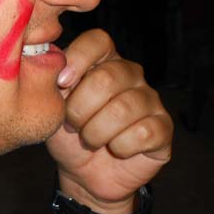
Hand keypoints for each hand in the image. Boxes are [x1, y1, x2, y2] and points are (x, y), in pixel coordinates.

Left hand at [46, 29, 172, 212]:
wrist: (82, 172)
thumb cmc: (66, 132)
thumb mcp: (52, 104)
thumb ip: (51, 78)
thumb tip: (50, 57)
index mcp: (102, 60)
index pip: (97, 40)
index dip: (78, 59)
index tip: (61, 84)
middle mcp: (130, 73)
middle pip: (107, 78)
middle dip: (79, 109)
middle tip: (72, 124)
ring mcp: (150, 99)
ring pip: (123, 108)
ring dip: (96, 132)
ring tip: (89, 139)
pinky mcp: (163, 127)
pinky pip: (143, 132)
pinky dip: (120, 147)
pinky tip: (115, 149)